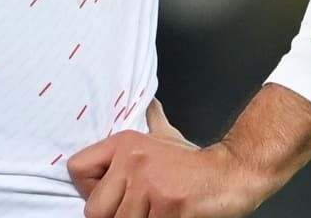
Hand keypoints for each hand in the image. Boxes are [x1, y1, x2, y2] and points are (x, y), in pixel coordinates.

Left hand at [67, 100, 265, 217]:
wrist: (234, 173)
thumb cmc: (196, 163)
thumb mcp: (169, 136)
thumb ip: (153, 122)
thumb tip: (149, 104)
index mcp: (126, 145)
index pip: (77, 169)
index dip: (88, 189)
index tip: (107, 195)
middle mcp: (134, 163)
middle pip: (94, 209)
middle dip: (113, 216)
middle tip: (134, 212)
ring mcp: (151, 187)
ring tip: (155, 212)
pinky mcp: (169, 209)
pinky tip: (168, 216)